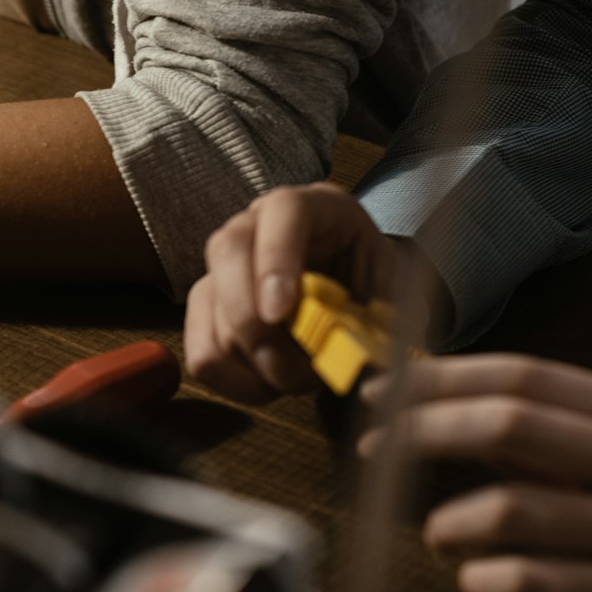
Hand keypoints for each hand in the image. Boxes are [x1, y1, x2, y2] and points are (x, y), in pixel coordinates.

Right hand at [184, 183, 415, 402]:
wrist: (352, 297)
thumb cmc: (372, 288)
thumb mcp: (391, 293)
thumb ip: (379, 315)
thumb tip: (356, 353)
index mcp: (313, 207)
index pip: (283, 212)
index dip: (276, 260)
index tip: (280, 313)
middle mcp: (256, 225)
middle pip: (227, 251)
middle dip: (250, 319)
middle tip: (285, 368)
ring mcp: (223, 264)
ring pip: (207, 307)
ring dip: (251, 360)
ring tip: (296, 379)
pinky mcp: (207, 307)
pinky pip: (201, 349)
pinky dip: (233, 380)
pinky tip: (269, 384)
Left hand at [366, 354, 591, 591]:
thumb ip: (558, 437)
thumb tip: (457, 414)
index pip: (521, 377)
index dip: (439, 380)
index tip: (383, 394)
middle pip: (509, 424)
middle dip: (424, 432)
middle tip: (377, 451)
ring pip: (519, 507)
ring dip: (452, 519)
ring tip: (435, 532)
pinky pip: (546, 582)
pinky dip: (491, 579)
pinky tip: (476, 580)